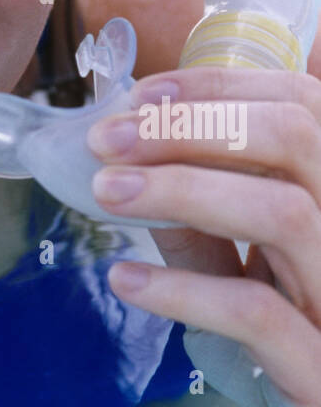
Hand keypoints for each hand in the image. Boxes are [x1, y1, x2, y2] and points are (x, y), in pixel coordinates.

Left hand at [86, 66, 320, 406]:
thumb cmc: (282, 317)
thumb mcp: (242, 249)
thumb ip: (199, 204)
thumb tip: (125, 149)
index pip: (298, 102)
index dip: (217, 88)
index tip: (139, 98)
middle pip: (295, 139)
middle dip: (191, 125)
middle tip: (108, 140)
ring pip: (286, 213)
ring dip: (184, 190)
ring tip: (107, 192)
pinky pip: (258, 313)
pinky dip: (185, 289)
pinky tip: (127, 281)